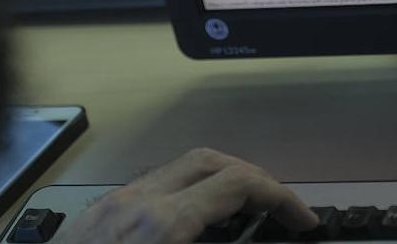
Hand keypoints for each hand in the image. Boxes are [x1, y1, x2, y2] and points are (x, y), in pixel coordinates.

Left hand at [61, 149, 317, 243]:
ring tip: (242, 216)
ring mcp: (111, 206)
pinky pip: (150, 188)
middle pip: (210, 161)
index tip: (303, 220)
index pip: (237, 184)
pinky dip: (184, 194)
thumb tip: (247, 241)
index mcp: (161, 226)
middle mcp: (135, 203)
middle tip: (278, 210)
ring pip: (177, 170)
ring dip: (217, 182)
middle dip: (252, 178)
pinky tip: (192, 226)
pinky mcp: (94, 218)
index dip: (281, 198)